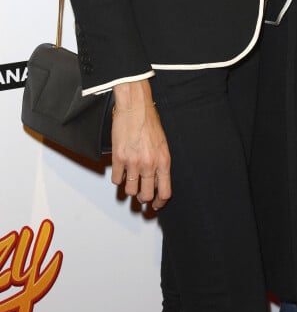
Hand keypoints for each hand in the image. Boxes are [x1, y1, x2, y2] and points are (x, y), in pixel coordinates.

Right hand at [111, 79, 171, 209]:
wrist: (135, 106)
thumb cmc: (149, 121)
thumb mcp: (162, 143)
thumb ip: (160, 163)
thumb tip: (157, 179)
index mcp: (164, 160)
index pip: (165, 192)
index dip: (160, 202)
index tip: (155, 205)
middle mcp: (149, 164)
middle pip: (146, 196)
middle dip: (143, 198)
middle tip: (141, 195)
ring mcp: (133, 162)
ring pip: (129, 190)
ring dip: (129, 188)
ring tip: (130, 180)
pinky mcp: (118, 158)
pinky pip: (116, 179)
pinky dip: (118, 178)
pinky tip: (121, 170)